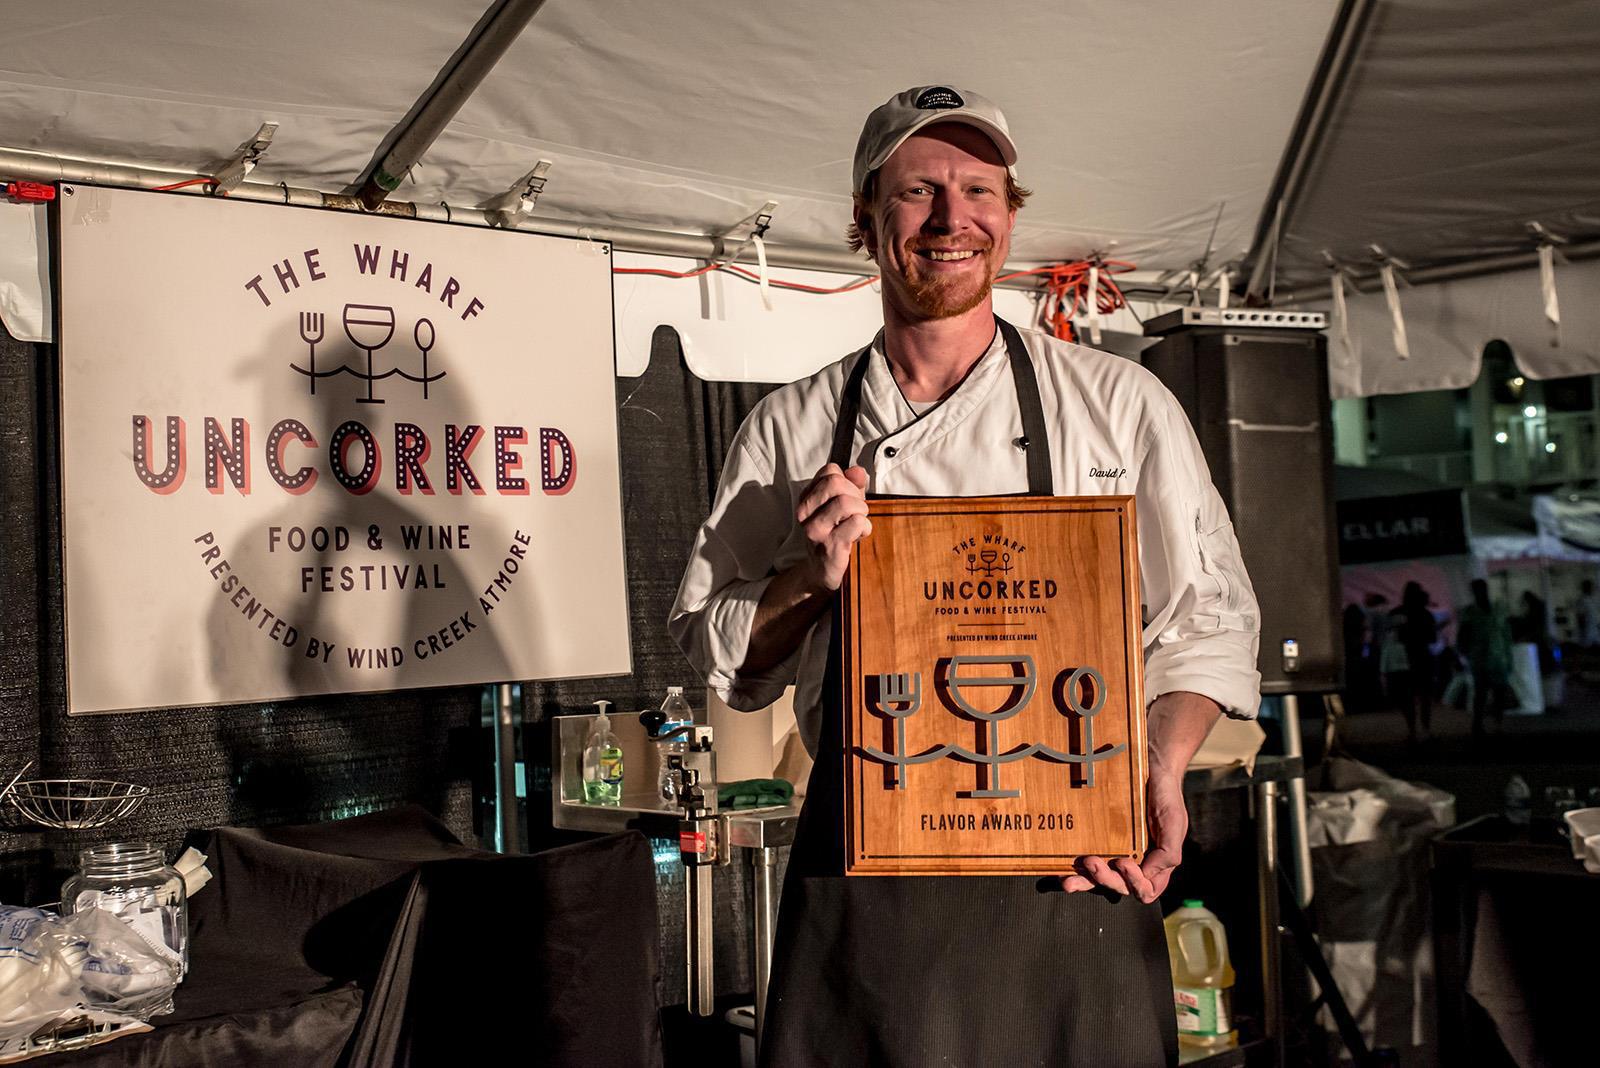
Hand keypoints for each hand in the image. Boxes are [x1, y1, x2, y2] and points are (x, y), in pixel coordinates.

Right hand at [794, 462, 869, 592]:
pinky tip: (858, 536)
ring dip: (861, 512)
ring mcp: (816, 529)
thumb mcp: (841, 507)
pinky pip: (857, 523)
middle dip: (855, 495)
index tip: (849, 497)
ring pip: (845, 502)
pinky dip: (865, 528)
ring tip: (858, 524)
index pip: (830, 471)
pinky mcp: (830, 545)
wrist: (821, 573)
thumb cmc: (833, 536)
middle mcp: (806, 512)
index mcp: (807, 499)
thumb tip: (858, 471)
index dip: (847, 482)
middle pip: (836, 483)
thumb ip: (851, 486)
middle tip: (856, 511)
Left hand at [1061, 769, 1186, 902]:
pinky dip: (1073, 869)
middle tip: (1091, 861)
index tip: (1125, 861)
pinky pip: (1085, 861)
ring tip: (1068, 880)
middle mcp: (1134, 862)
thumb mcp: (1175, 822)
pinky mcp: (1098, 840)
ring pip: (1098, 879)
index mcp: (1155, 863)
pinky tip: (1060, 869)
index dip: (1134, 883)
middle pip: (1119, 886)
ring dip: (1083, 882)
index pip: (1145, 889)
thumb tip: (1148, 875)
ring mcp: (1114, 852)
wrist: (1151, 765)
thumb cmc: (1166, 795)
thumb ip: (1168, 852)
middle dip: (1104, 879)